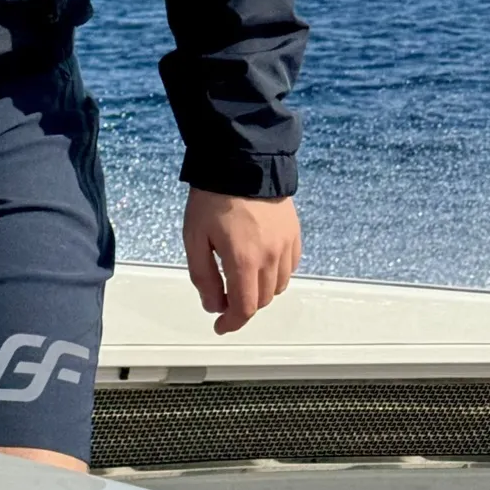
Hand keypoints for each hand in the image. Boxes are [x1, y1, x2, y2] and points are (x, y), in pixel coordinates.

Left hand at [181, 189, 300, 334]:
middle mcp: (270, 256)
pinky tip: (260, 263)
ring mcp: (285, 244)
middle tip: (224, 298)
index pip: (245, 308)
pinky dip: (276, 273)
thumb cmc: (213, 198)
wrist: (240, 162)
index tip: (221, 326)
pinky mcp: (294, 232)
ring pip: (278, 285)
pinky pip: (290, 266)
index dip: (232, 323)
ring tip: (241, 278)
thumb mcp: (195, 238)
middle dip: (243, 306)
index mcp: (244, 260)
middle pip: (262, 300)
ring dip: (260, 290)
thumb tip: (213, 305)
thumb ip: (203, 276)